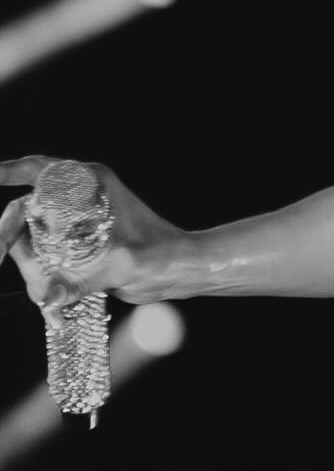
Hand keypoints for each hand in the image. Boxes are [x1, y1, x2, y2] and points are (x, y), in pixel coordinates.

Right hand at [0, 156, 185, 317]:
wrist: (180, 273)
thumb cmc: (161, 256)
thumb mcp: (121, 266)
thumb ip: (83, 282)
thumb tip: (48, 300)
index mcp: (91, 184)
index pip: (38, 170)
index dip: (8, 171)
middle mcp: (80, 198)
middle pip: (26, 209)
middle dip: (8, 235)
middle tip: (0, 254)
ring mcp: (76, 223)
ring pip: (33, 239)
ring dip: (29, 265)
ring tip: (44, 292)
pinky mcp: (78, 246)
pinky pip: (47, 258)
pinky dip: (43, 277)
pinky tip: (49, 298)